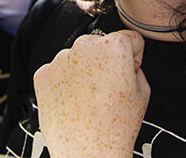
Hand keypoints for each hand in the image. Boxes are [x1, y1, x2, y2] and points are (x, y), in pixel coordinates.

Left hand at [35, 30, 149, 157]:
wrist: (87, 153)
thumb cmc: (117, 127)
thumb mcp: (143, 93)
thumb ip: (135, 68)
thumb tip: (124, 63)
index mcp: (113, 46)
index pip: (129, 38)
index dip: (134, 57)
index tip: (130, 72)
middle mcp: (83, 46)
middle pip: (100, 46)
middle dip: (106, 62)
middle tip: (109, 90)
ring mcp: (59, 59)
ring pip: (77, 58)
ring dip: (83, 72)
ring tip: (89, 101)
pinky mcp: (42, 75)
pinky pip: (58, 72)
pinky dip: (64, 83)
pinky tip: (73, 103)